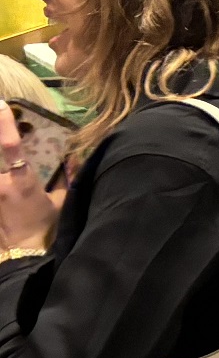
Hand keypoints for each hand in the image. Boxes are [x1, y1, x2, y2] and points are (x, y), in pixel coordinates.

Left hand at [0, 102, 62, 251]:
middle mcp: (1, 184)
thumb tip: (72, 158)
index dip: (5, 125)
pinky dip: (1, 167)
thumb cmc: (45, 226)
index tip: (2, 105)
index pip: (11, 148)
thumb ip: (66, 178)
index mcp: (23, 182)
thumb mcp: (61, 201)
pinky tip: (5, 171)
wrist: (24, 252)